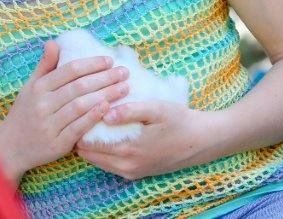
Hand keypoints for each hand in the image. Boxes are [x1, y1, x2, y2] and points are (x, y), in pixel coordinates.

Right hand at [0, 41, 130, 182]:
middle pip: (79, 87)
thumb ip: (45, 66)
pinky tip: (108, 108)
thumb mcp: (30, 87)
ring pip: (81, 105)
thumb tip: (54, 42)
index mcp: (39, 88)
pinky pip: (78, 128)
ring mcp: (49, 125)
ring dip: (105, 95)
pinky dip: (93, 117)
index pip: (70, 70)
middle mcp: (43, 105)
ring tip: (124, 88)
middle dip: (105, 78)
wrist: (10, 149)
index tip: (110, 60)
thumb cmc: (25, 113)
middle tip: (125, 72)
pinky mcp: (56, 144)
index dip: (92, 64)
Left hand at [76, 101, 220, 179]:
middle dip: (82, 136)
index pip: (88, 143)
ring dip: (91, 146)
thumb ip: (131, 111)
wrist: (201, 141)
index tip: (81, 109)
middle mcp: (125, 166)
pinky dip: (103, 152)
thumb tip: (105, 113)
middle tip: (83, 115)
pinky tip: (107, 136)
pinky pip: (109, 165)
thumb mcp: (157, 109)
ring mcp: (130, 172)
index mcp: (128, 150)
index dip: (81, 126)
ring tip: (92, 124)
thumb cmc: (180, 121)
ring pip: (97, 161)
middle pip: (88, 155)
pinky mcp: (136, 174)